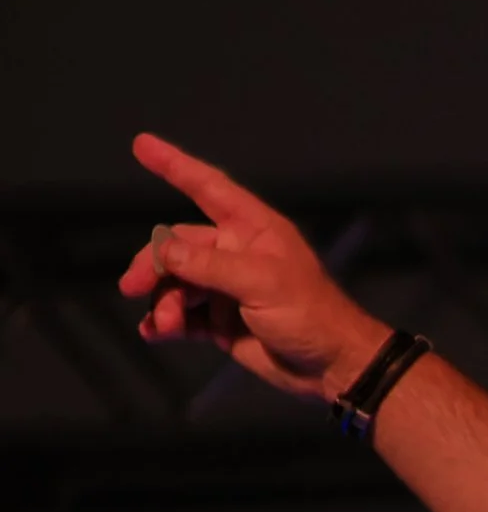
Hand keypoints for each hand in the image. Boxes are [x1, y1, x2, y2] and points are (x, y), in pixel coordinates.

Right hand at [118, 132, 387, 402]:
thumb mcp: (260, 283)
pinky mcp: (220, 321)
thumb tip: (162, 251)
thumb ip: (208, 266)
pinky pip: (181, 315)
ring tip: (165, 325)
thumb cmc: (309, 314)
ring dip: (162, 301)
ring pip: (175, 283)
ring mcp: (226, 288)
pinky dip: (165, 322)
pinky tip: (154, 333)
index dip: (174, 165)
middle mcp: (235, 252)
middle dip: (152, 264)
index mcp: (252, 229)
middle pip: (177, 245)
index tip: (141, 144)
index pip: (208, 187)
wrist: (331, 367)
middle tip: (132, 286)